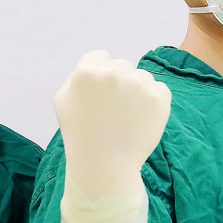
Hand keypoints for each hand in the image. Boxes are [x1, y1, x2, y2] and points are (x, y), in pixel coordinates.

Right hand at [54, 51, 171, 202]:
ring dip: (137, 91)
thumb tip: (97, 65)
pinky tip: (140, 119)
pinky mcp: (160, 97)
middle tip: (113, 109)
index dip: (99, 77)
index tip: (99, 96)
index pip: (100, 57)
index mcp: (88, 71)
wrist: (105, 165)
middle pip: (122, 65)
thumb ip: (77, 76)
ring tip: (127, 117)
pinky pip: (159, 90)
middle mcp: (115, 72)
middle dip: (119, 82)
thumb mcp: (63, 100)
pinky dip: (153, 102)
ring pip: (142, 77)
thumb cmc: (80, 134)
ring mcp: (140, 84)